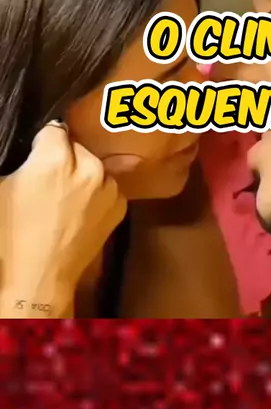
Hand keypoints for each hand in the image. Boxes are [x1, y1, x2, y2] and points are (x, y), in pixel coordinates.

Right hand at [0, 122, 126, 317]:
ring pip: (95, 167)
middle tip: (49, 182)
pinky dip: (97, 194)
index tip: (37, 155)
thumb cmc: (11, 235)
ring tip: (66, 199)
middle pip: (77, 148)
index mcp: (56, 158)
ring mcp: (108, 188)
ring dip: (84, 175)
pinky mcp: (120, 207)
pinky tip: (81, 211)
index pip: (55, 130)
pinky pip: (108, 188)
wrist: (38, 278)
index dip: (43, 144)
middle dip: (64, 159)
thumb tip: (35, 156)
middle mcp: (89, 167)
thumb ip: (24, 163)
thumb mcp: (3, 188)